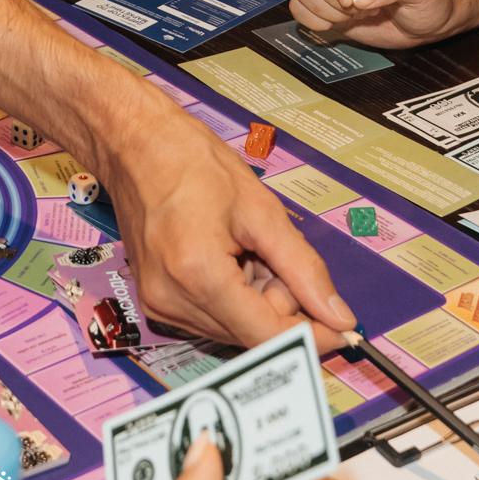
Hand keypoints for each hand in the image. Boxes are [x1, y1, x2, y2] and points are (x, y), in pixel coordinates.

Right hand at [100, 104, 355, 351]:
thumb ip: (304, 268)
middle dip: (279, 302)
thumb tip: (339, 316)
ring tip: (245, 246)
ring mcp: (159, 305)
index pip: (268, 336)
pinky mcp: (154, 301)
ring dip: (256, 298)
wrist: (133, 142)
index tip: (345, 329)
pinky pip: (212, 316)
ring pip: (234, 328)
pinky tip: (227, 255)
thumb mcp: (260, 208)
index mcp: (198, 276)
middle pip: (252, 334)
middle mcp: (173, 302)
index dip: (313, 337)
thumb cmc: (191, 160)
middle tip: (273, 251)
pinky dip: (233, 295)